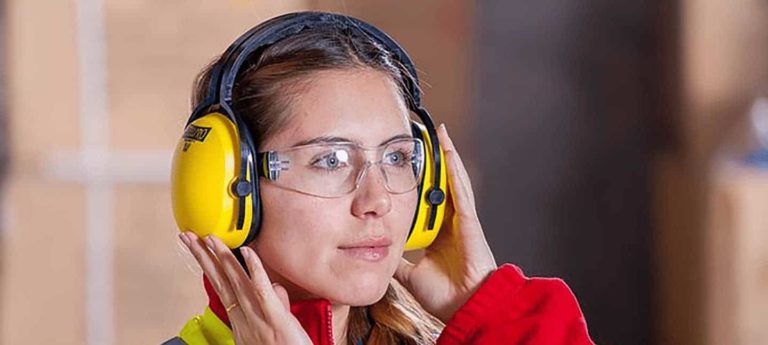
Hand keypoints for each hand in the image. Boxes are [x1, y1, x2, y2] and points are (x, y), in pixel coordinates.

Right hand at [179, 232, 311, 344]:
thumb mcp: (276, 325)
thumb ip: (274, 303)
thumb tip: (274, 286)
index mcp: (242, 320)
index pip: (221, 286)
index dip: (208, 266)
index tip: (197, 248)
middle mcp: (245, 318)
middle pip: (221, 281)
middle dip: (203, 257)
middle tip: (188, 236)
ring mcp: (259, 319)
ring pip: (237, 283)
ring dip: (223, 258)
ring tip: (210, 238)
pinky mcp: (277, 321)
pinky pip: (263, 292)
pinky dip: (255, 271)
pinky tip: (247, 252)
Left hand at [394, 124, 497, 322]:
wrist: (464, 308)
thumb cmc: (444, 295)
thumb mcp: (409, 272)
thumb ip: (397, 259)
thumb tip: (376, 251)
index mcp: (439, 233)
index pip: (426, 200)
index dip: (419, 182)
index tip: (407, 164)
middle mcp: (451, 222)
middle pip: (440, 185)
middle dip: (433, 162)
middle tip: (422, 137)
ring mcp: (462, 219)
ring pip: (453, 181)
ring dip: (446, 157)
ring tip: (439, 133)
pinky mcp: (469, 221)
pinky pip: (460, 190)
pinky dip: (454, 170)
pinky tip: (448, 152)